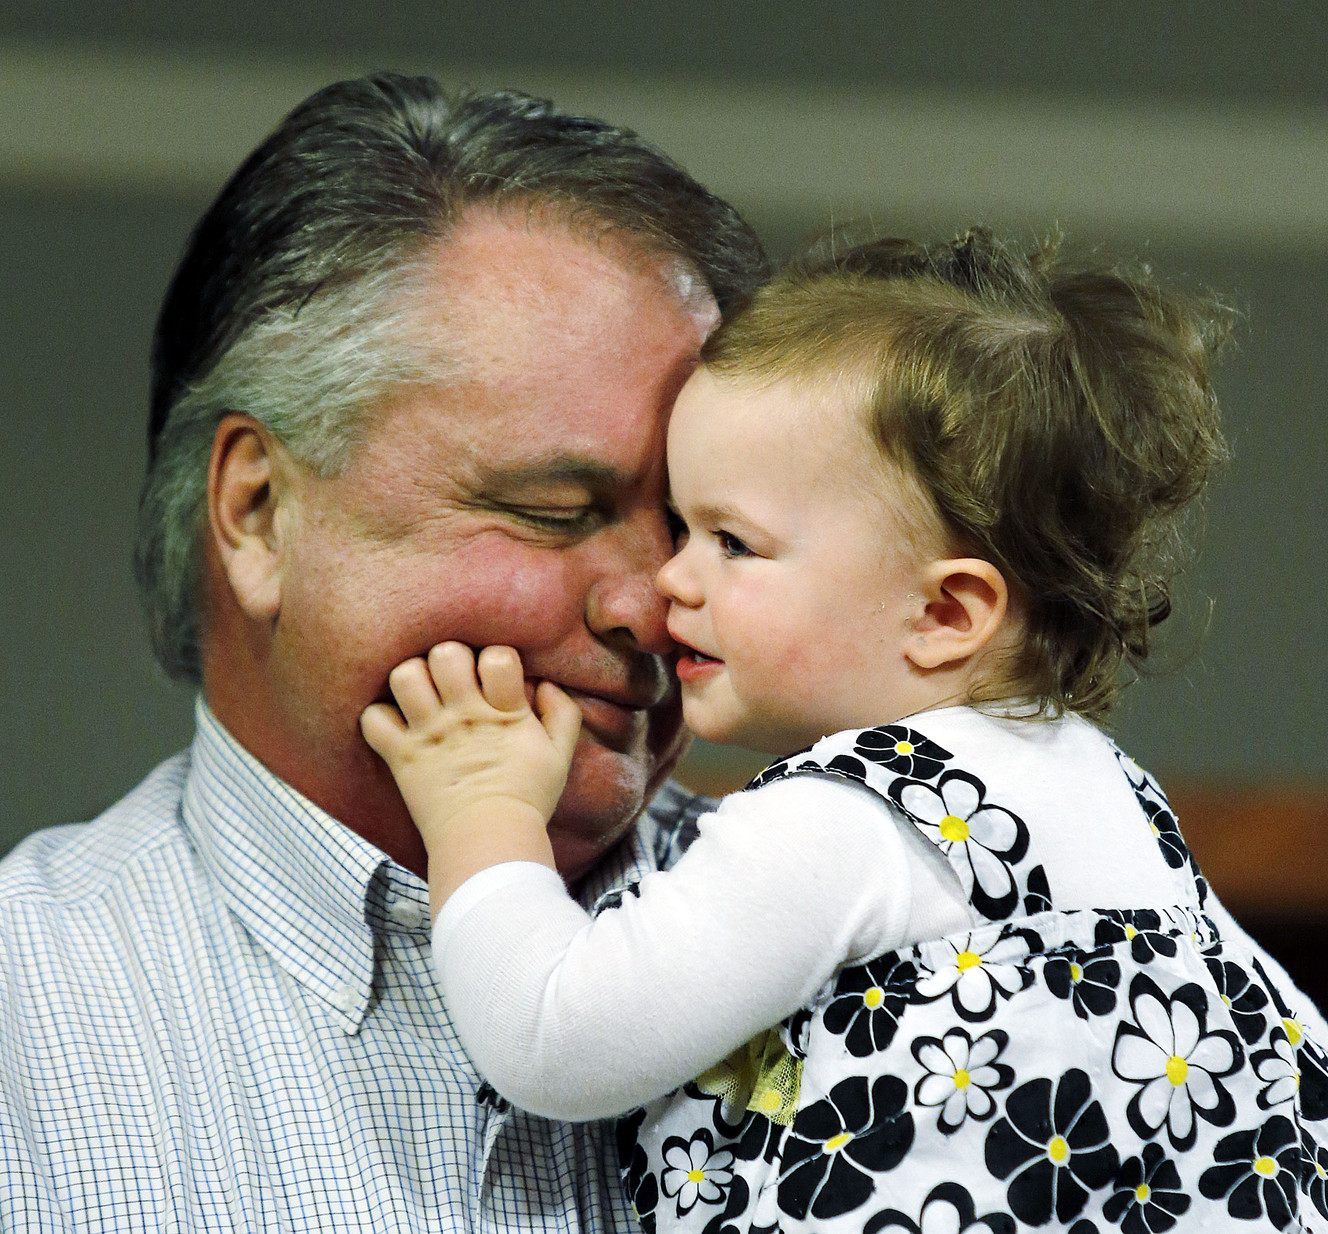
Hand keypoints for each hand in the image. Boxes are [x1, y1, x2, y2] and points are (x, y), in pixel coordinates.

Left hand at [361, 642, 581, 863]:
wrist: (488, 843)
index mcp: (504, 713)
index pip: (497, 656)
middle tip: (454, 678)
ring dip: (412, 677)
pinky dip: (380, 716)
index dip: (498, 658)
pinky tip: (397, 723)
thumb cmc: (527, 798)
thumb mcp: (560, 756)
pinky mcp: (400, 756)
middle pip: (445, 655)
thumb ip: (563, 712)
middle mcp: (462, 717)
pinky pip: (373, 718)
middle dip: (450, 658)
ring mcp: (428, 735)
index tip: (496, 676)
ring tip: (423, 692)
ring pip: (404, 676)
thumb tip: (545, 683)